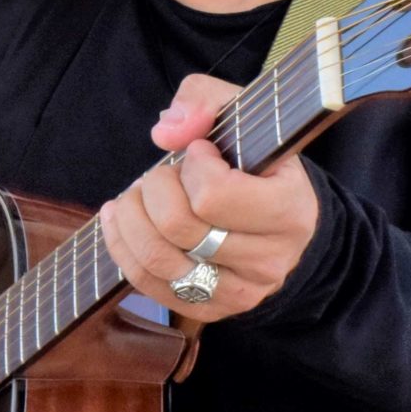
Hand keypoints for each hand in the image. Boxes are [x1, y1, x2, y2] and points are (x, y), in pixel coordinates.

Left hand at [98, 72, 319, 324]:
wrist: (282, 221)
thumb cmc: (258, 162)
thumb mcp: (244, 114)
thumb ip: (206, 101)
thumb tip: (167, 133)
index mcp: (289, 211)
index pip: (213, 195)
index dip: (192, 166)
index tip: (199, 153)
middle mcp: (269, 260)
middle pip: (178, 226)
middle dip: (154, 188)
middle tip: (161, 174)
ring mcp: (238, 292)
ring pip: (156, 258)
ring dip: (131, 217)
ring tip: (137, 195)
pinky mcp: (209, 310)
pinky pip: (147, 283)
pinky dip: (121, 245)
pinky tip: (121, 218)